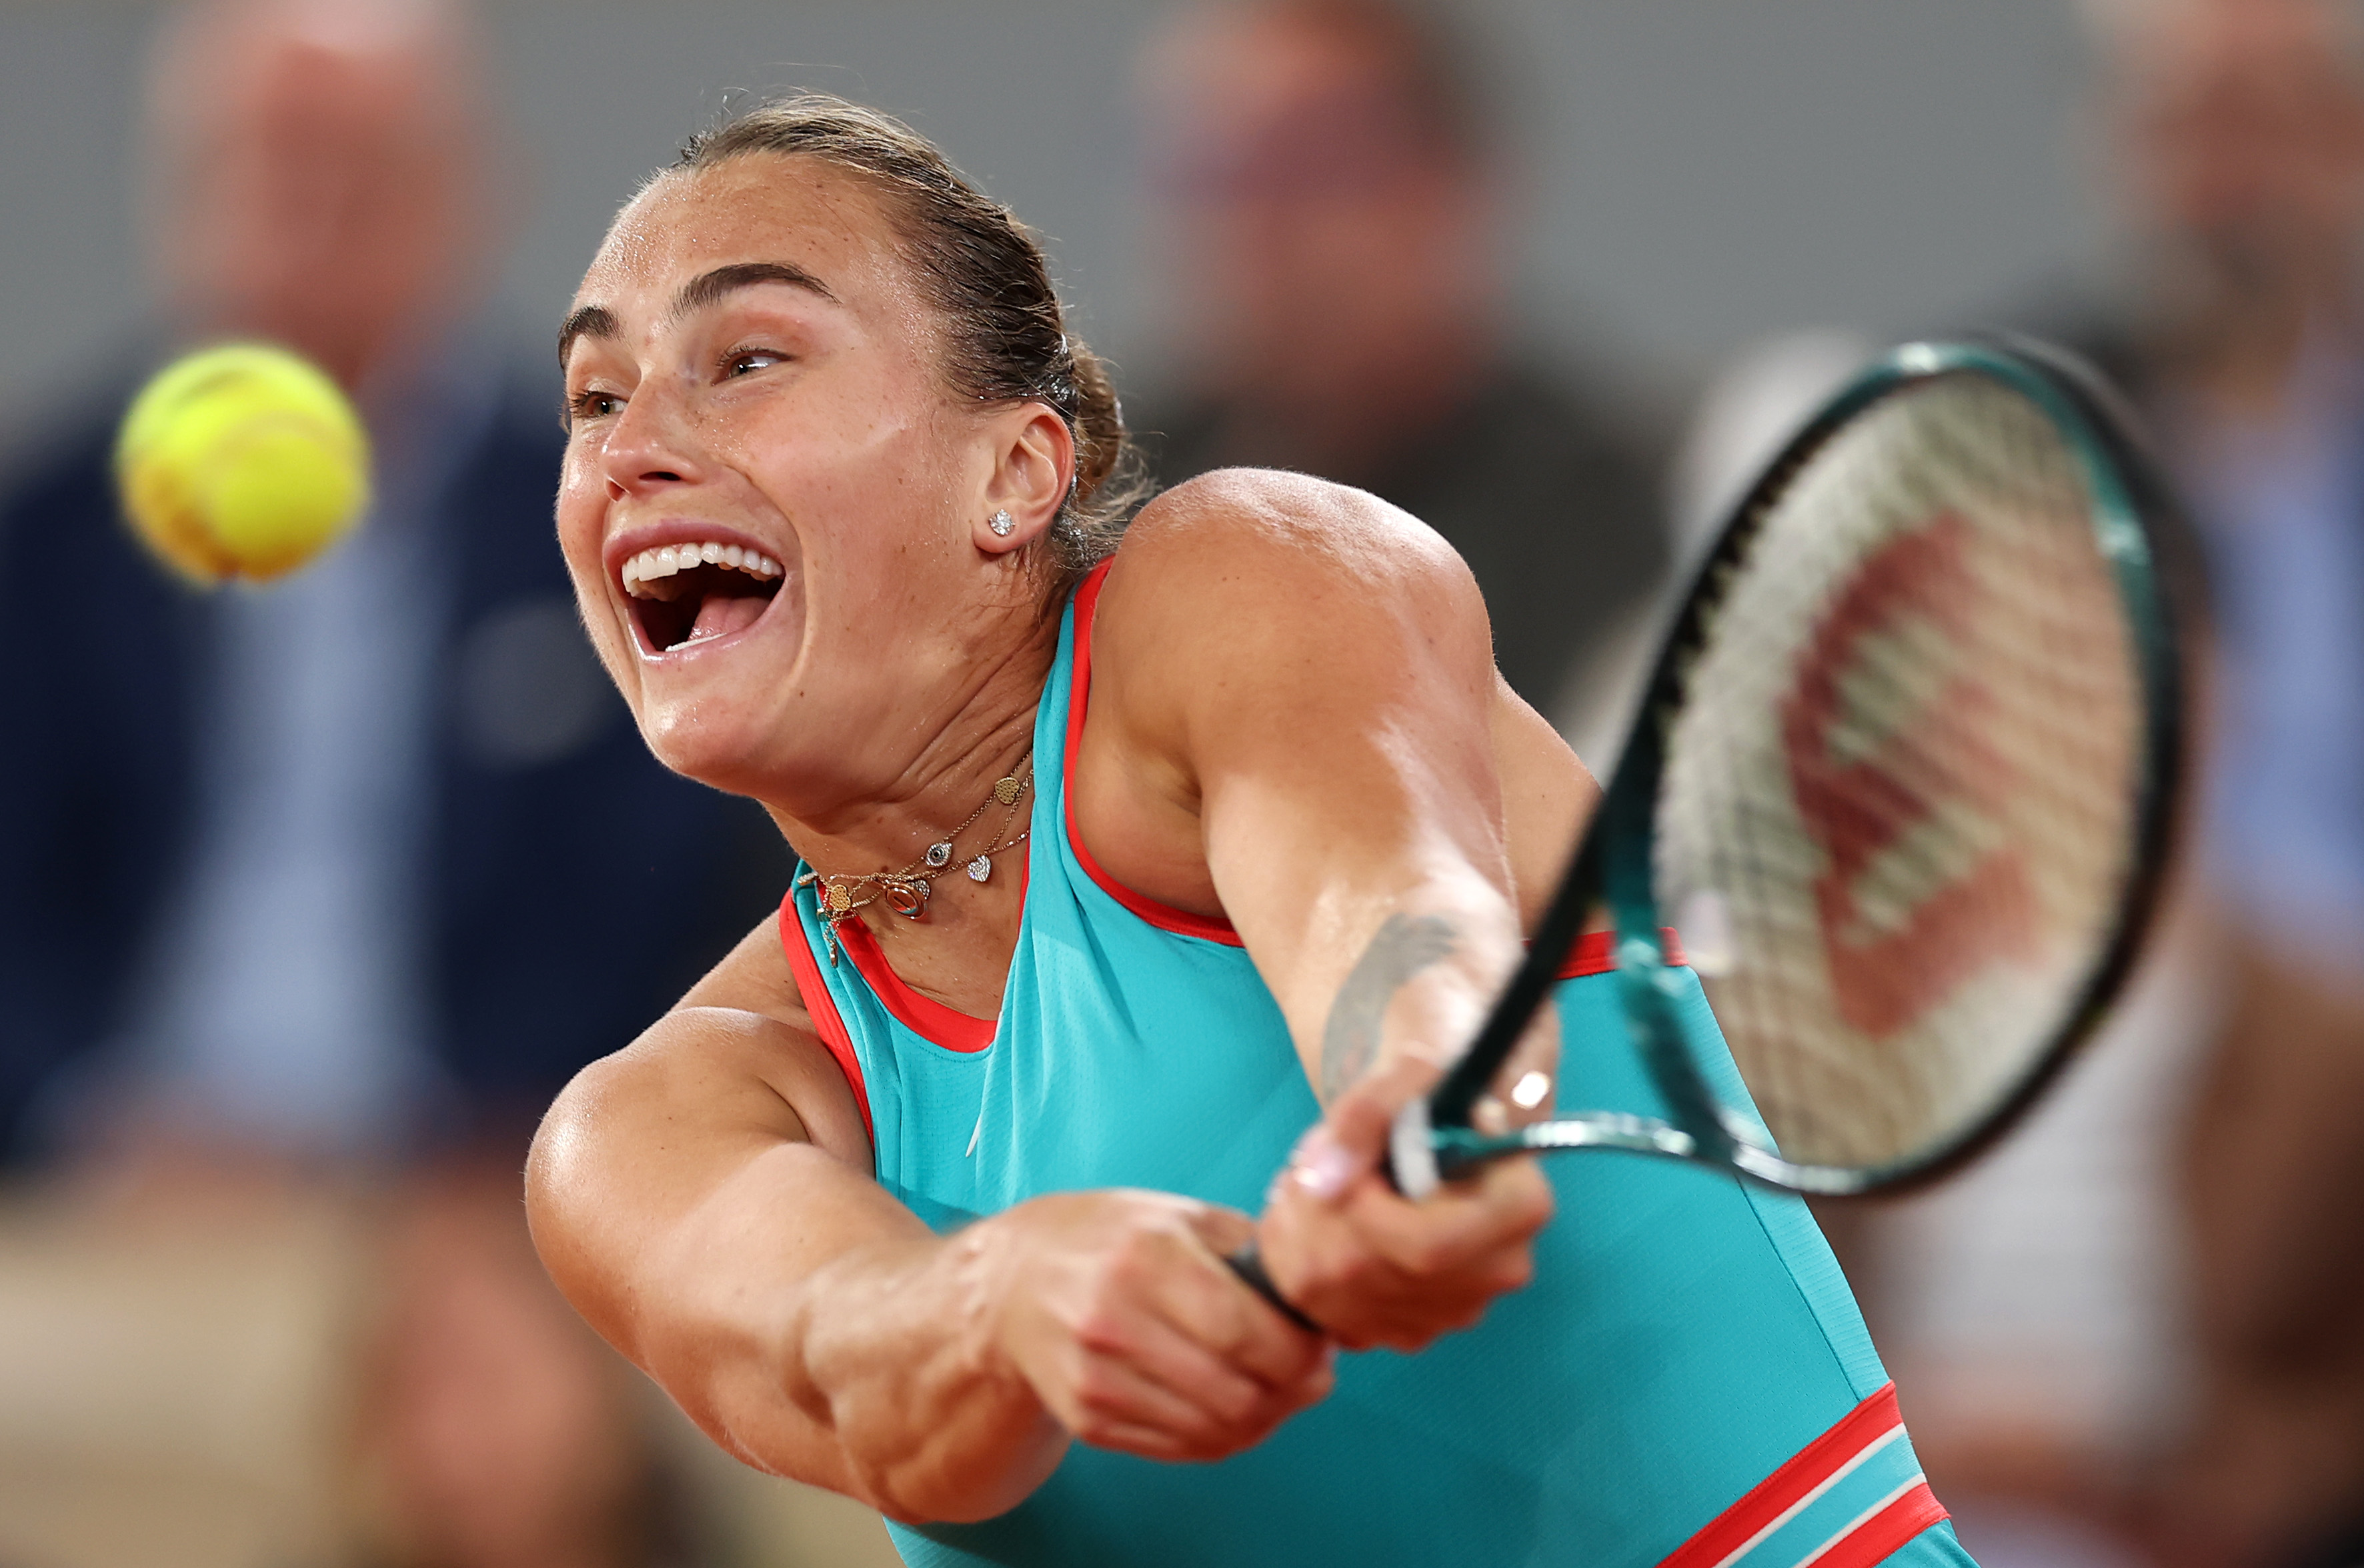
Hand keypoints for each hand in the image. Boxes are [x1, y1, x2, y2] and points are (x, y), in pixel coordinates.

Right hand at [985, 1190, 1332, 1461]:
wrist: (1014, 1281)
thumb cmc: (1111, 1239)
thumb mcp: (1182, 1217)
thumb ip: (1253, 1254)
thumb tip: (1322, 1306)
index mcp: (1146, 1255)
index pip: (1246, 1332)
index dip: (1302, 1353)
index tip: (1321, 1345)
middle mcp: (1113, 1319)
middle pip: (1237, 1394)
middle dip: (1293, 1391)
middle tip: (1310, 1373)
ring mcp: (1095, 1378)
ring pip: (1215, 1432)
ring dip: (1264, 1418)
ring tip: (1275, 1388)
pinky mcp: (1087, 1420)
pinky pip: (1183, 1449)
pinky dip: (1223, 1435)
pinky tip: (1231, 1404)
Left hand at [1254, 1036, 1555, 1351]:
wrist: (1432, 1125)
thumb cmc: (1427, 1097)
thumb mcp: (1405, 1075)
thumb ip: (1367, 1113)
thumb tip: (1326, 1180)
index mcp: (1518, 1206)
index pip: (1428, 1244)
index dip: (1363, 1211)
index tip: (1339, 1163)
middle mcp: (1496, 1271)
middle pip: (1374, 1271)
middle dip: (1318, 1215)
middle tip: (1311, 1163)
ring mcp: (1452, 1311)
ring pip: (1341, 1294)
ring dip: (1301, 1232)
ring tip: (1311, 1183)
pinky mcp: (1410, 1331)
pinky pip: (1330, 1314)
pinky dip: (1301, 1263)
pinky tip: (1316, 1221)